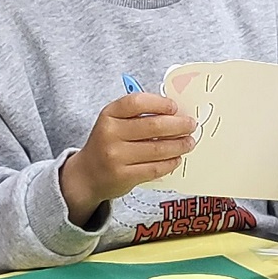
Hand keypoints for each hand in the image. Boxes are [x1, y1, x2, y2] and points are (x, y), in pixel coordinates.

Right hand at [60, 93, 196, 226]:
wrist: (86, 175)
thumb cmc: (107, 143)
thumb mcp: (114, 122)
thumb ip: (139, 115)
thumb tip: (175, 113)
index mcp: (109, 114)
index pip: (137, 102)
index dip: (160, 103)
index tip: (175, 107)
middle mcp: (110, 133)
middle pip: (153, 126)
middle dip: (178, 125)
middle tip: (191, 125)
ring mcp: (116, 156)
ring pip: (157, 149)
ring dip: (179, 145)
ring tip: (189, 142)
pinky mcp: (123, 176)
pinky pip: (155, 168)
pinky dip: (170, 163)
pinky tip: (177, 158)